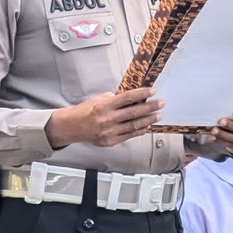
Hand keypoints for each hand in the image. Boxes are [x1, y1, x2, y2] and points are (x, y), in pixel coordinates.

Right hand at [45, 88, 163, 148]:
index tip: (152, 91)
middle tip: (160, 104)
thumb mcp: (98, 99)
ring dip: (148, 120)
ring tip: (157, 115)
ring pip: (134, 126)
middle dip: (150, 107)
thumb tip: (131, 97)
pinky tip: (147, 126)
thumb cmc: (85, 111)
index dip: (142, 94)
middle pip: (134, 112)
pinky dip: (140, 131)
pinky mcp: (111, 141)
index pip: (128, 98)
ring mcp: (110, 131)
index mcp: (105, 106)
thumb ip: (114, 99)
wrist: (72, 126)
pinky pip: (130, 135)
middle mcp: (108, 119)